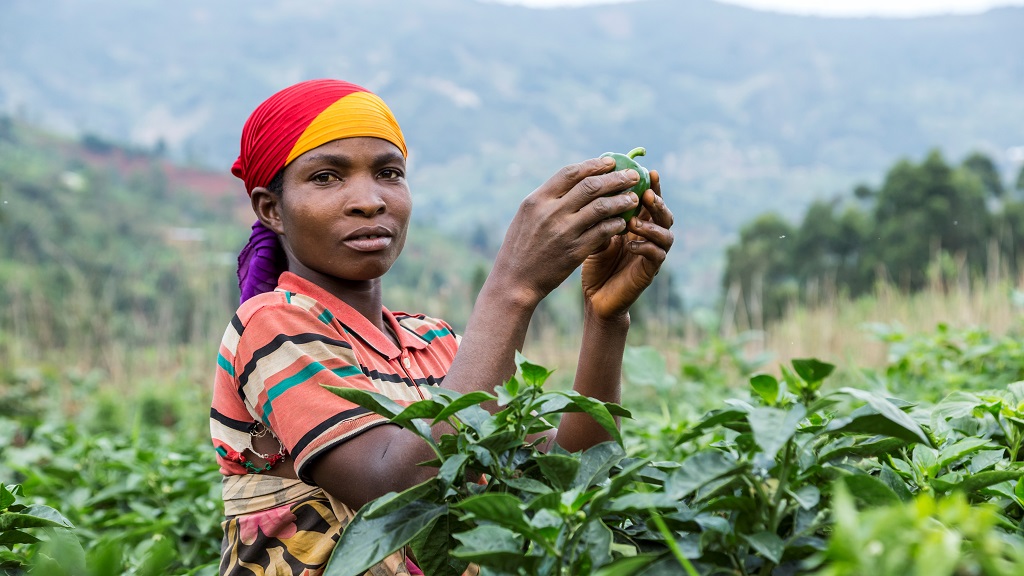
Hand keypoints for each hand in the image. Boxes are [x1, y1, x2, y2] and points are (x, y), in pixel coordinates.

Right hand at [490, 157, 643, 305]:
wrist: (515, 280)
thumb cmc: (521, 246)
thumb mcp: (527, 215)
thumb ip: (548, 198)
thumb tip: (577, 180)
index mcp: (536, 200)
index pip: (570, 173)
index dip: (594, 165)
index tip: (611, 162)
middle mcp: (550, 213)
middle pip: (591, 186)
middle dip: (616, 178)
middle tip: (633, 176)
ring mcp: (564, 232)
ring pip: (601, 207)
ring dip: (621, 200)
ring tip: (633, 199)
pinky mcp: (574, 251)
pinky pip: (602, 232)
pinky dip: (616, 224)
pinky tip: (623, 222)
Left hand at [581, 169, 674, 319]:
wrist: (596, 296)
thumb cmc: (595, 263)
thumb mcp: (594, 233)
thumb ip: (600, 214)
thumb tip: (596, 186)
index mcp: (639, 224)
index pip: (650, 201)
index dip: (653, 186)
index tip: (649, 171)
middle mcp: (650, 237)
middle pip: (664, 214)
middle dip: (658, 203)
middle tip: (647, 195)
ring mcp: (652, 254)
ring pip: (666, 235)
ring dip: (652, 226)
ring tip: (633, 223)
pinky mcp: (649, 272)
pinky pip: (657, 256)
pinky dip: (646, 247)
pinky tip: (631, 244)